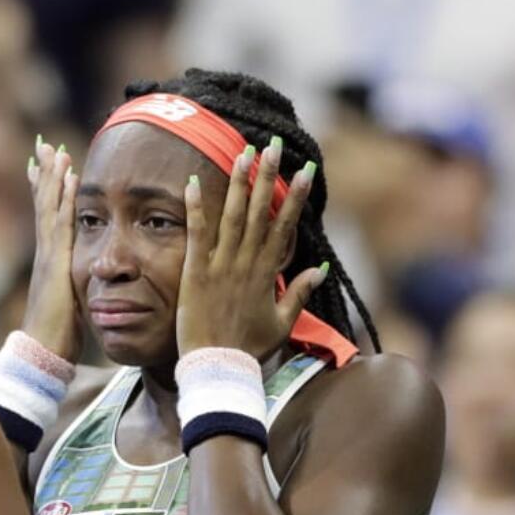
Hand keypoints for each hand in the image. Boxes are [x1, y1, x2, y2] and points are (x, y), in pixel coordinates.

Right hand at [23, 137, 84, 361]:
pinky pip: (61, 222)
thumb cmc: (57, 335)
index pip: (47, 219)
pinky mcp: (55, 262)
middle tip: (44, 146)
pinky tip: (70, 178)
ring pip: (49, 207)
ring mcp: (48, 256)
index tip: (46, 168)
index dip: (47, 193)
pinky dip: (64, 198)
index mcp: (49, 262)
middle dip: (44, 175)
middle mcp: (45, 253)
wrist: (42, 351)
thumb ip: (75, 289)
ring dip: (53, 177)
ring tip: (55, 150)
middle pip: (43, 205)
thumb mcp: (70, 305)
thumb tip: (84, 285)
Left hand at [177, 138, 325, 359]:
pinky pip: (197, 234)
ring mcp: (221, 266)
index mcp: (267, 274)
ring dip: (239, 183)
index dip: (294, 196)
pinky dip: (197, 208)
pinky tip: (194, 182)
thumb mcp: (281, 323)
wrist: (218, 368)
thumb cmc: (248, 349)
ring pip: (233, 217)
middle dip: (268, 177)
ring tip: (244, 153)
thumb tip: (319, 269)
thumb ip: (300, 294)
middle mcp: (247, 264)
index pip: (284, 226)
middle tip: (274, 146)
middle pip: (260, 213)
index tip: (305, 169)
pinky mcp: (196, 273)